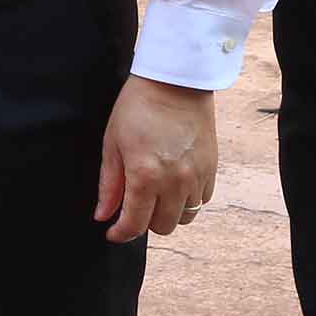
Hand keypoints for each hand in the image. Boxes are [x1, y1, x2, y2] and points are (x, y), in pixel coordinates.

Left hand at [95, 75, 215, 241]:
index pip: (134, 224)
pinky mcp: (211, 169)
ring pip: (185, 218)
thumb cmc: (138, 107)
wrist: (175, 81)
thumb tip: (103, 215)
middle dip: (144, 222)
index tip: (113, 232)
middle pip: (162, 227)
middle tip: (135, 205)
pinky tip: (176, 183)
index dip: (120, 234)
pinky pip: (202, 201)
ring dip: (168, 212)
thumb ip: (109, 185)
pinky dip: (188, 199)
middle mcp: (174, 181)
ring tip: (157, 194)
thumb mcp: (113, 143)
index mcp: (145, 175)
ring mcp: (196, 176)